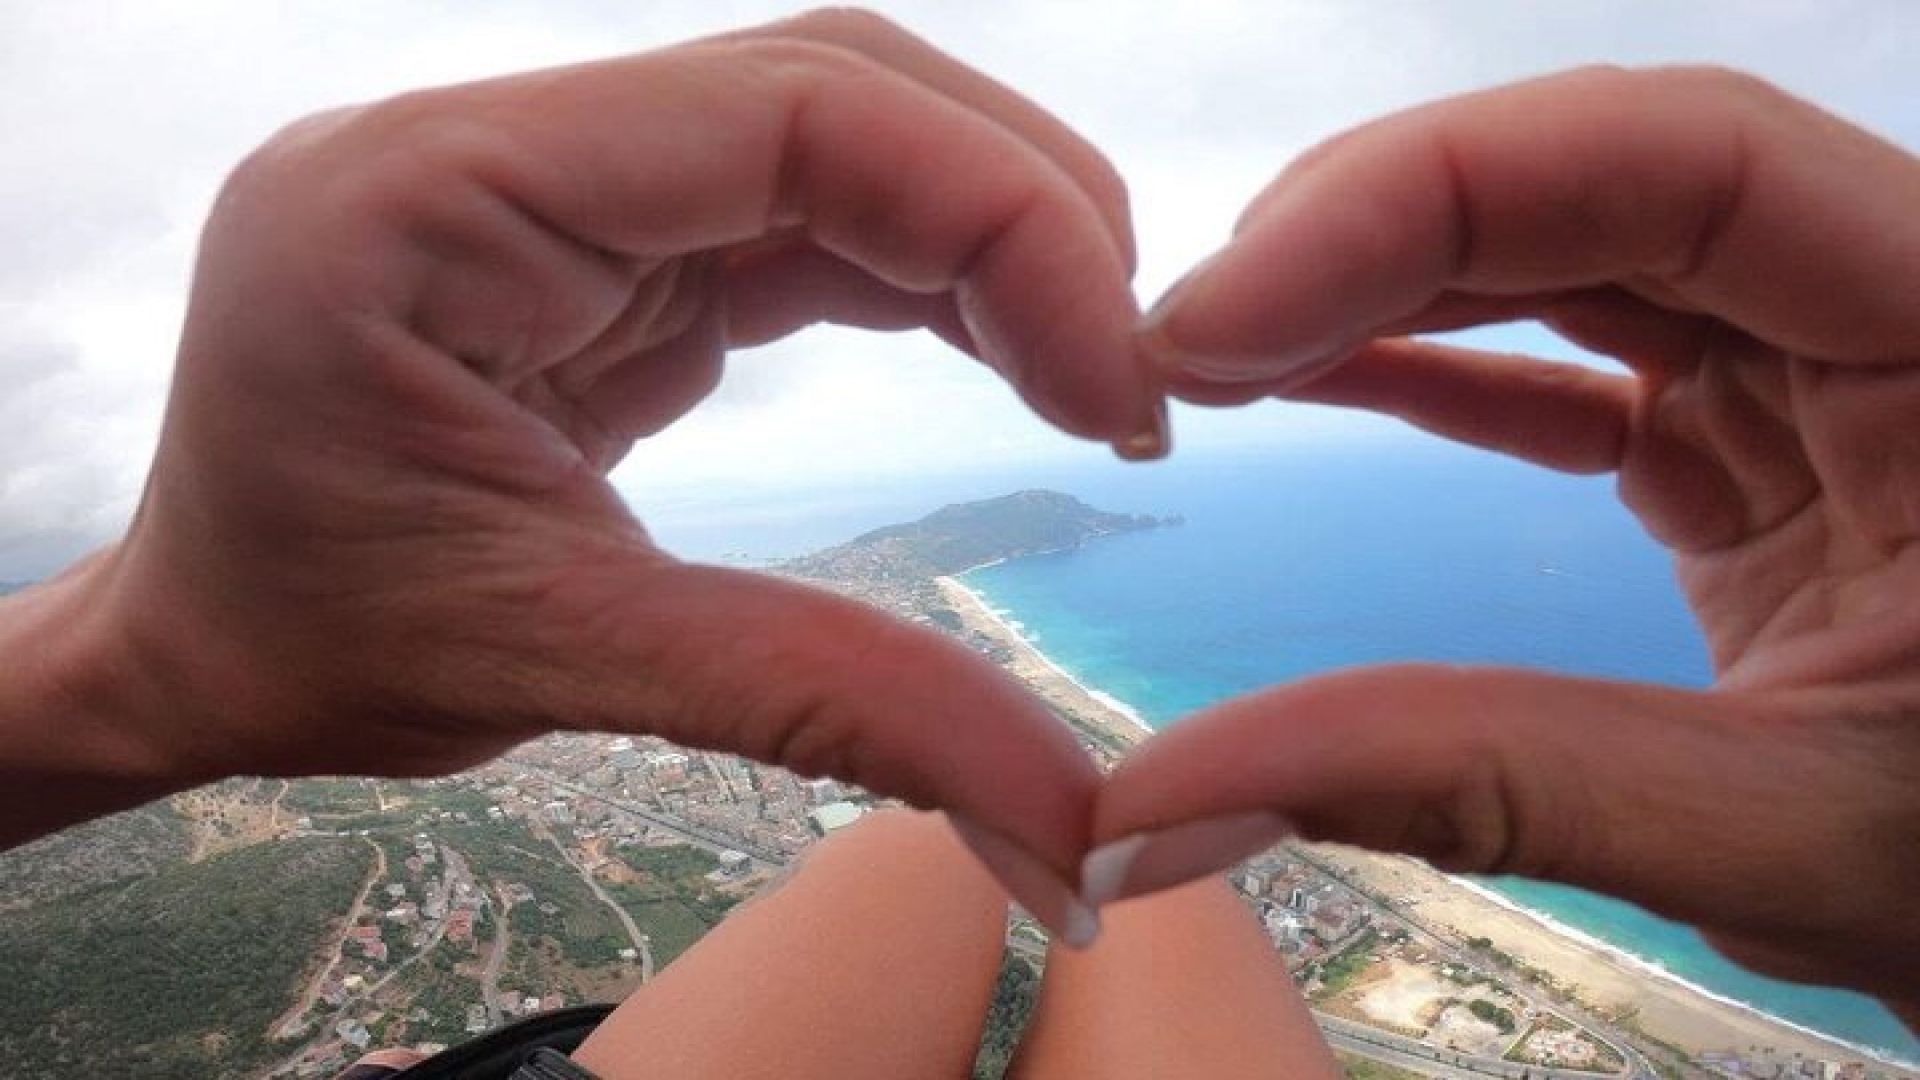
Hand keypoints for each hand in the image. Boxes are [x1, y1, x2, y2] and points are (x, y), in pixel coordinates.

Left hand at [2, 10, 1163, 935]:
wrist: (198, 643)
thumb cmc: (311, 644)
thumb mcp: (555, 661)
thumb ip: (818, 703)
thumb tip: (1066, 827)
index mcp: (430, 195)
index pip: (781, 109)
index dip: (996, 217)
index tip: (1115, 386)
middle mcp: (492, 144)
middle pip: (828, 81)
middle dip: (1018, 208)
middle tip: (1132, 378)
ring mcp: (551, 176)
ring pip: (832, 128)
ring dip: (990, 233)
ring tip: (1094, 373)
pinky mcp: (599, 234)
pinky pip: (797, 209)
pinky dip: (926, 272)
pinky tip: (1011, 353)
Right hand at [1091, 66, 1919, 1012]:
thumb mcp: (1785, 836)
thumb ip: (1491, 786)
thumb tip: (1171, 794)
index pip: (1689, 161)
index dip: (1436, 192)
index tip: (1229, 309)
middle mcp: (1891, 312)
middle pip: (1609, 177)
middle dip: (1378, 229)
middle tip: (1186, 332)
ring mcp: (1818, 369)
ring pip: (1581, 249)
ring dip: (1388, 281)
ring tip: (1222, 349)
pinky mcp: (1751, 439)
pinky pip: (1578, 358)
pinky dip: (1438, 365)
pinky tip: (1314, 381)